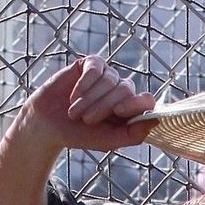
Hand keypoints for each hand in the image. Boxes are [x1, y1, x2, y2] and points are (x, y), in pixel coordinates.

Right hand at [19, 54, 159, 152]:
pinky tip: (73, 95)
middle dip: (104, 107)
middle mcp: (122, 90)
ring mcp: (107, 75)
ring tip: (74, 112)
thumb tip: (156, 120)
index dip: (136, 104)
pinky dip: (84, 84)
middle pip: (126, 90)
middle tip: (86, 120)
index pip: (147, 101)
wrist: (48, 124)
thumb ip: (133, 134)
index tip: (118, 112)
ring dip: (90, 99)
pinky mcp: (91, 64)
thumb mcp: (108, 140)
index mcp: (130, 110)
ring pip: (110, 80)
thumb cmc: (79, 135)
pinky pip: (96, 68)